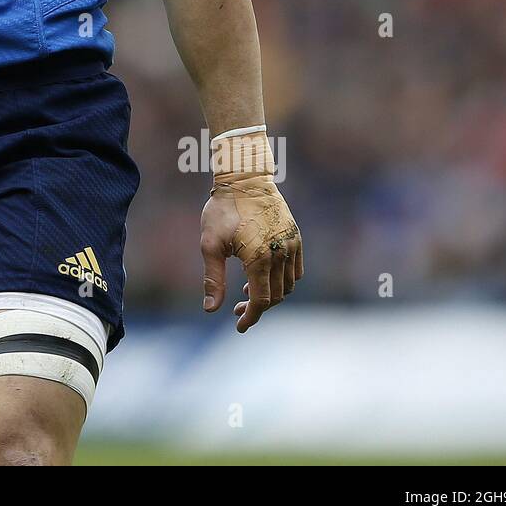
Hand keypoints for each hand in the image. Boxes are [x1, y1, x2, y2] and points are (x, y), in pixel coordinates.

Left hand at [200, 178, 301, 331]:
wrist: (244, 179)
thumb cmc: (222, 210)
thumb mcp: (210, 244)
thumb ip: (213, 279)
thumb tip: (210, 310)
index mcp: (259, 258)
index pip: (261, 301)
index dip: (251, 317)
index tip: (239, 326)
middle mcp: (280, 254)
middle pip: (275, 296)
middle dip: (257, 308)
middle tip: (238, 309)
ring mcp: (291, 245)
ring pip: (287, 285)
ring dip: (271, 294)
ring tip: (249, 291)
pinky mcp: (295, 237)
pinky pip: (296, 270)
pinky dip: (283, 280)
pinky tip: (264, 277)